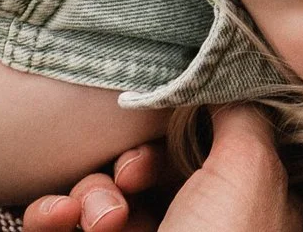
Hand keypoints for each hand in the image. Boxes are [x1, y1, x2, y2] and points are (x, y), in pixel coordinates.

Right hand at [23, 110, 300, 231]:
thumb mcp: (252, 172)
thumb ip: (244, 119)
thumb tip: (229, 84)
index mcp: (247, 208)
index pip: (210, 154)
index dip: (182, 138)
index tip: (165, 132)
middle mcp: (196, 229)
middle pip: (151, 174)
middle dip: (127, 166)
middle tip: (127, 178)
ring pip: (102, 199)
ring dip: (88, 194)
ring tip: (93, 219)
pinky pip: (62, 225)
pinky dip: (51, 215)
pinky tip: (50, 217)